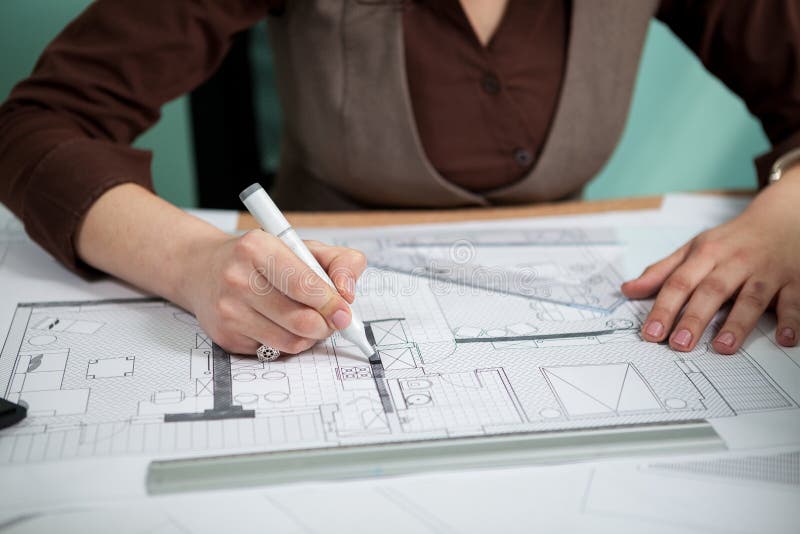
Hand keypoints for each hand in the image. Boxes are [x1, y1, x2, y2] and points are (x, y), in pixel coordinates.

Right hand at [181, 230, 367, 354]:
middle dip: (326, 324)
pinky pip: (273, 351)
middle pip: (301, 320)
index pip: (304, 284)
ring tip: (308, 320)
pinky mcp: (226, 337)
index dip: (331, 302)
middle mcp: (237, 278)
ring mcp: (229, 311)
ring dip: (310, 336)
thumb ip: (339, 261)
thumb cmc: (261, 258)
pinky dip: (287, 342)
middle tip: (332, 319)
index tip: (344, 311)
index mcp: (257, 248)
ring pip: (291, 342)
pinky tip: (280, 324)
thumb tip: (348, 294)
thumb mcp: (302, 246)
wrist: (203, 269)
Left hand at [621, 173, 799, 353]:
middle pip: (712, 291)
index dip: (664, 308)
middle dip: (694, 318)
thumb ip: (662, 272)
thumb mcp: (694, 249)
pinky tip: (786, 339)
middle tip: (678, 344)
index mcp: (707, 254)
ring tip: (723, 347)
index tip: (650, 332)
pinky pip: (795, 301)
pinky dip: (792, 319)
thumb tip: (628, 290)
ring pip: (752, 297)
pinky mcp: (795, 280)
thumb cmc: (732, 241)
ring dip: (738, 322)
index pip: (680, 282)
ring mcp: (767, 271)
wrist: (783, 217)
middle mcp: (735, 262)